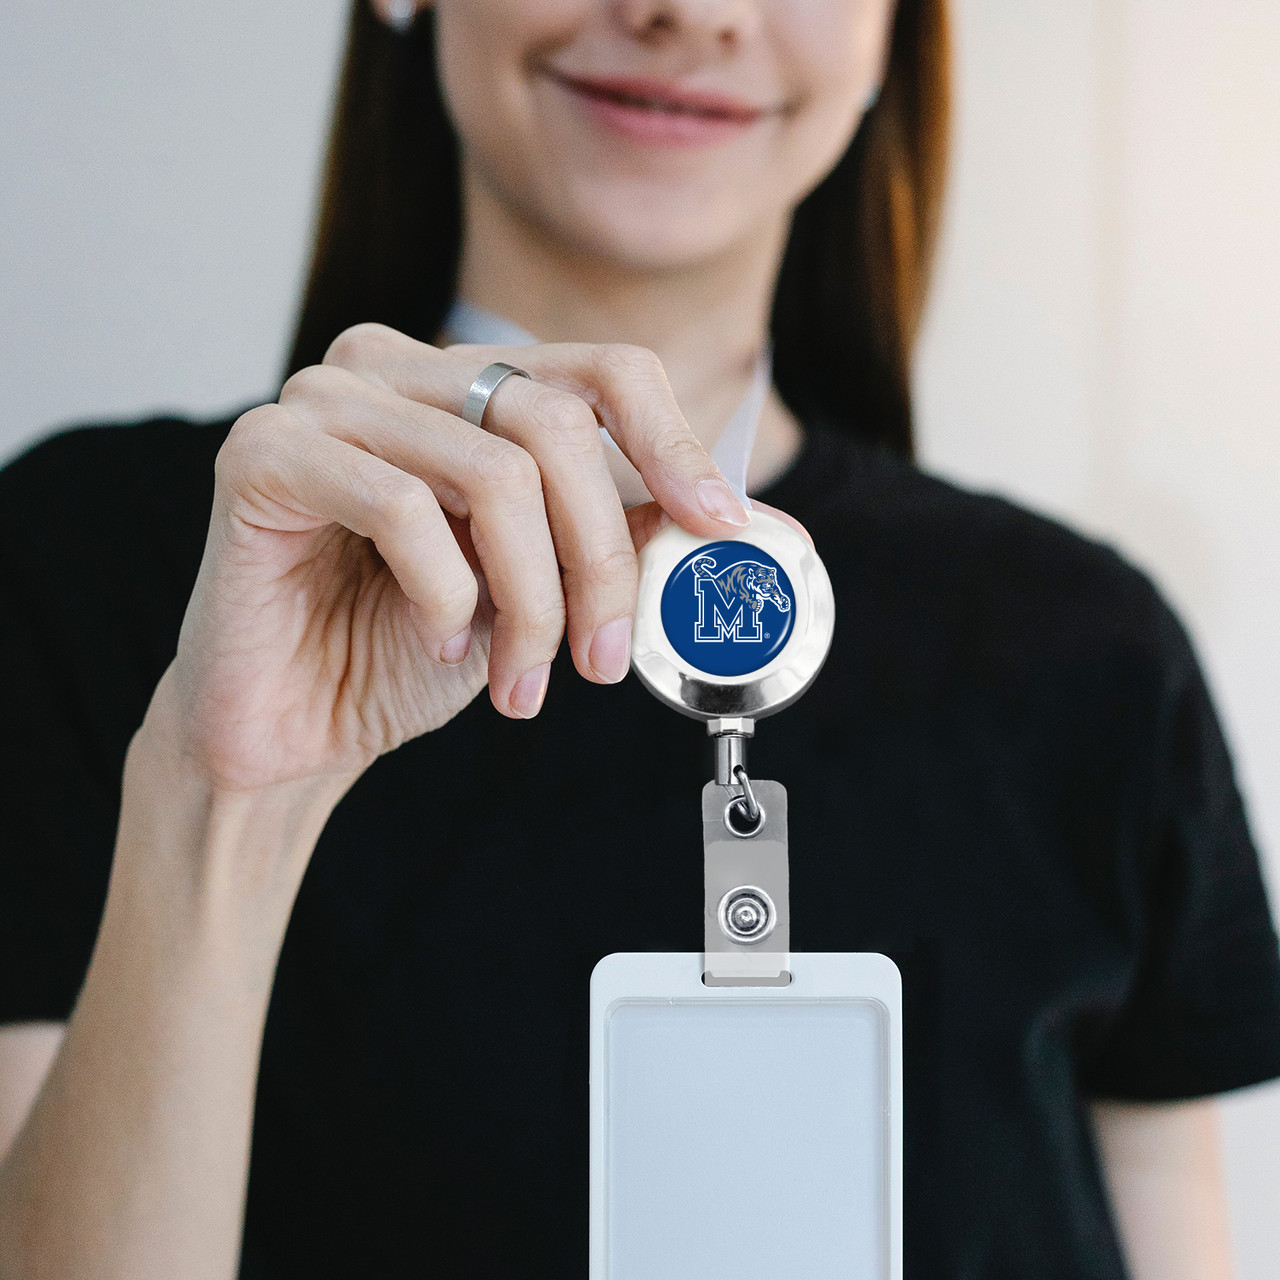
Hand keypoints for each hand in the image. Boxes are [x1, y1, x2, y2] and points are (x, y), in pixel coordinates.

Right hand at [153, 323, 752, 793]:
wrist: (296, 728)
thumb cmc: (412, 649)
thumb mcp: (545, 587)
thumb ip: (629, 539)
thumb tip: (758, 530)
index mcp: (465, 384)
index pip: (603, 371)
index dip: (673, 444)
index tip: (721, 527)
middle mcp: (395, 368)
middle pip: (554, 425)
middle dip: (600, 561)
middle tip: (603, 659)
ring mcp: (323, 399)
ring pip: (492, 474)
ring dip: (530, 601)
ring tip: (522, 678)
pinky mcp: (263, 453)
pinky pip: (401, 508)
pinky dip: (444, 596)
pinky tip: (435, 644)